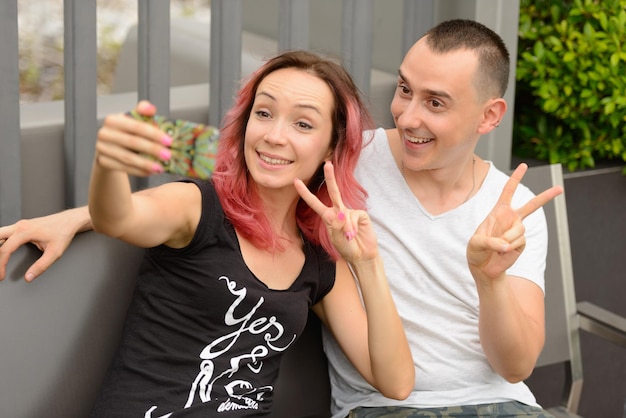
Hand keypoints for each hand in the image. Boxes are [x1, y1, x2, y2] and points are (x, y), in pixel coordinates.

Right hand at [0, 208, 87, 281]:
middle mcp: (19, 226)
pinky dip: (1, 243)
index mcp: (25, 231)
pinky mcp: (22, 226)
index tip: (1, 275)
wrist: (70, 221)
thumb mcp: (55, 253)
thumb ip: (41, 266)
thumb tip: (28, 277)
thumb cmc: (63, 233)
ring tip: (0, 261)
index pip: (5, 250)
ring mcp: (20, 224)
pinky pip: (5, 233)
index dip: (1, 265)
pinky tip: (2, 251)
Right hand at [95, 100, 171, 176]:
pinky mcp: (102, 161)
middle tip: (168, 155)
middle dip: (153, 149)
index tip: (169, 141)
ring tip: (160, 168)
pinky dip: (138, 171)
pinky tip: (150, 172)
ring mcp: (102, 148)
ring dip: (146, 164)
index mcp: (113, 120)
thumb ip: (142, 112)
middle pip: (133, 142)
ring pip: (127, 157)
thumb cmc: (126, 132)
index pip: (137, 126)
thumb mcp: (133, 120)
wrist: (110, 147)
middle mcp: (104, 133)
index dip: (154, 134)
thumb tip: (150, 108)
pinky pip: (123, 168)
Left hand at [294, 161, 377, 262]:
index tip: (296, 181)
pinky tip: (356, 234)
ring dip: (346, 228)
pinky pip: (354, 217)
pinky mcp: (361, 215)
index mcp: (327, 216)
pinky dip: (354, 228)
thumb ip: (337, 226)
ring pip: (345, 214)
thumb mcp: (336, 239)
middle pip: (334, 192)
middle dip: (331, 177)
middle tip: (327, 164)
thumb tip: (342, 213)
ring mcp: (350, 212)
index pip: (314, 202)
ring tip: (350, 238)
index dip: (305, 192)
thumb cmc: (346, 247)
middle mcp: (338, 211)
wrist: (361, 255)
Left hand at [466, 163, 563, 282]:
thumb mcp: (476, 243)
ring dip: (507, 238)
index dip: (515, 178)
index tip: (524, 165)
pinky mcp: (521, 243)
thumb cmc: (476, 251)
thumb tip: (507, 245)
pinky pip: (518, 242)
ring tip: (498, 247)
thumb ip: (490, 242)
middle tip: (560, 188)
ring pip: (519, 229)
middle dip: (547, 196)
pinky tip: (503, 252)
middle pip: (532, 205)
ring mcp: (517, 231)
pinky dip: (509, 248)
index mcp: (498, 211)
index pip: (508, 191)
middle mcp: (511, 219)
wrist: (483, 267)